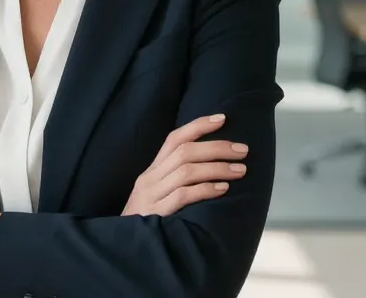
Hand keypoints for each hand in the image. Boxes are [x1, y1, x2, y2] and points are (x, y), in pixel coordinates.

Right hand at [121, 114, 248, 216]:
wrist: (122, 247)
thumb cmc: (146, 220)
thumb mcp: (156, 194)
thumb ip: (174, 180)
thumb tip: (209, 165)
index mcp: (151, 171)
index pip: (174, 139)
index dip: (198, 126)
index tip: (222, 118)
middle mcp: (150, 178)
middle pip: (184, 152)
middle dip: (217, 147)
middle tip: (242, 150)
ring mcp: (151, 195)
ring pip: (186, 171)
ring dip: (217, 168)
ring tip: (240, 170)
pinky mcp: (156, 214)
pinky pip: (183, 196)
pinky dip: (205, 190)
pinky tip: (223, 190)